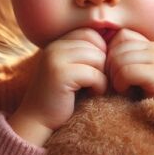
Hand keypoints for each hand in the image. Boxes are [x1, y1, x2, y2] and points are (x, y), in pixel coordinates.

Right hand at [8, 28, 107, 146]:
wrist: (37, 121)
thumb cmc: (61, 97)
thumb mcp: (72, 70)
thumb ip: (86, 55)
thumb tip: (116, 40)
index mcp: (57, 43)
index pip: (90, 33)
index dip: (101, 50)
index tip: (98, 69)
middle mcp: (55, 47)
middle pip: (96, 43)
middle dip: (103, 63)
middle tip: (97, 80)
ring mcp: (56, 59)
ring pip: (98, 57)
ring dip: (102, 75)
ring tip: (94, 87)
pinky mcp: (60, 75)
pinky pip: (94, 74)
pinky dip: (99, 86)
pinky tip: (91, 94)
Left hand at [105, 29, 153, 107]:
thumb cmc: (150, 102)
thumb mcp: (136, 78)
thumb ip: (122, 63)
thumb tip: (96, 54)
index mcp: (151, 46)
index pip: (120, 36)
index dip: (111, 55)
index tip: (115, 76)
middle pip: (116, 46)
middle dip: (110, 68)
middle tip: (118, 87)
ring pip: (118, 58)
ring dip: (115, 78)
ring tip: (125, 92)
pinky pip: (126, 71)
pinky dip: (121, 85)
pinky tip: (127, 95)